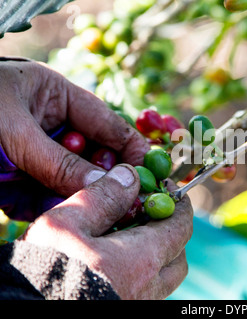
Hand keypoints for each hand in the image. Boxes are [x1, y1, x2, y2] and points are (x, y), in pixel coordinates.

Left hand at [0, 59, 148, 197]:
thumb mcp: (13, 130)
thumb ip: (60, 162)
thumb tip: (107, 187)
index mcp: (58, 96)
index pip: (109, 124)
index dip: (131, 151)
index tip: (144, 178)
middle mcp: (52, 124)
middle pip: (92, 156)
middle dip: (97, 178)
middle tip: (105, 198)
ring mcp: (36, 151)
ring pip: (68, 180)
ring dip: (66, 195)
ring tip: (62, 205)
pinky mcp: (17, 177)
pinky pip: (40, 196)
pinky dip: (39, 205)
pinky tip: (23, 204)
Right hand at [21, 164, 192, 299]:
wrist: (27, 311)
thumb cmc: (46, 268)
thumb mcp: (67, 223)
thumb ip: (103, 197)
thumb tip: (130, 177)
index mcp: (143, 258)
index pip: (180, 226)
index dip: (179, 204)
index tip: (168, 189)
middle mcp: (149, 286)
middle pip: (178, 256)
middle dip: (173, 232)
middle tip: (153, 215)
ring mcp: (138, 303)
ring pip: (164, 279)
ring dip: (160, 256)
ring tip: (134, 239)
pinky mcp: (125, 312)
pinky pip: (147, 293)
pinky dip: (144, 275)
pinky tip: (118, 265)